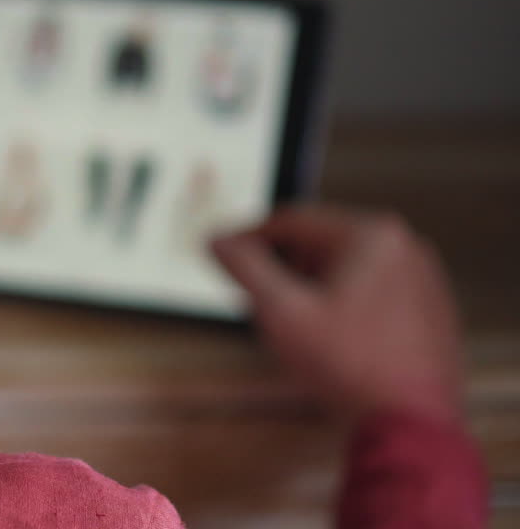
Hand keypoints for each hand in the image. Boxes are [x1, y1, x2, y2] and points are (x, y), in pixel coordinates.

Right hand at [211, 205, 464, 426]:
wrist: (410, 425)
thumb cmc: (352, 369)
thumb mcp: (281, 312)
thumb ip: (245, 268)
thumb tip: (219, 242)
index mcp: (371, 235)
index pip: (293, 221)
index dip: (249, 237)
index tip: (225, 251)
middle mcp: (404, 247)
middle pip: (321, 243)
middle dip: (284, 267)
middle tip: (256, 297)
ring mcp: (421, 278)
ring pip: (346, 269)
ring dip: (312, 287)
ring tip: (293, 326)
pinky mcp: (427, 308)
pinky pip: (372, 291)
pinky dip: (342, 304)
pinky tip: (327, 339)